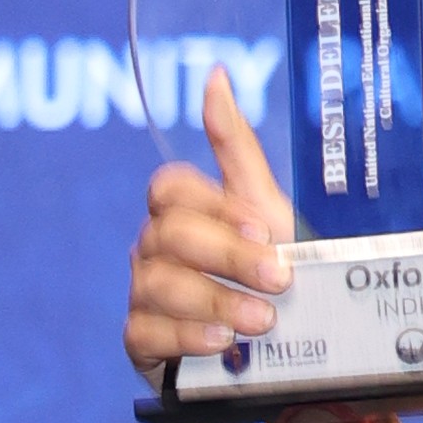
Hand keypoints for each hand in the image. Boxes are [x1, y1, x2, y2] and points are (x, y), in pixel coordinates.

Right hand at [125, 66, 295, 389]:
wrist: (281, 348)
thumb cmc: (269, 268)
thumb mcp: (266, 208)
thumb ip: (236, 146)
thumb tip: (216, 75)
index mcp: (183, 210)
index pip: (170, 188)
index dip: (216, 205)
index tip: (266, 227)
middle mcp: (155, 247)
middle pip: (170, 234)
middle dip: (230, 256)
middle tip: (280, 279)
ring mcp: (143, 292)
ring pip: (159, 284)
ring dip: (217, 300)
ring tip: (262, 320)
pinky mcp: (141, 340)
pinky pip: (148, 332)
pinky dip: (189, 336)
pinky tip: (222, 342)